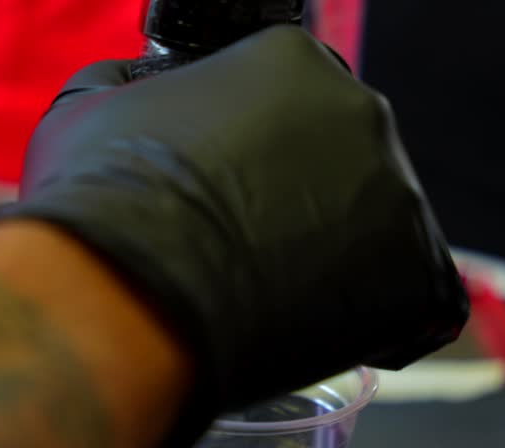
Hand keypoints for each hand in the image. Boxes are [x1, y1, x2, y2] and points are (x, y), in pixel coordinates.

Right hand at [0, 26, 467, 447]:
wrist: (123, 301)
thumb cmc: (99, 207)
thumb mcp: (87, 110)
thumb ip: (132, 86)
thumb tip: (140, 89)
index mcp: (289, 59)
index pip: (294, 102)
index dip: (258, 155)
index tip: (232, 195)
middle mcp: (361, 110)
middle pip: (345, 162)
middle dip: (303, 206)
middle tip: (247, 253)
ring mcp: (398, 194)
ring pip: (380, 231)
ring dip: (336, 262)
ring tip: (270, 301)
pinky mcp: (417, 276)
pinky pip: (415, 302)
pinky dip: (375, 321)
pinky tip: (316, 331)